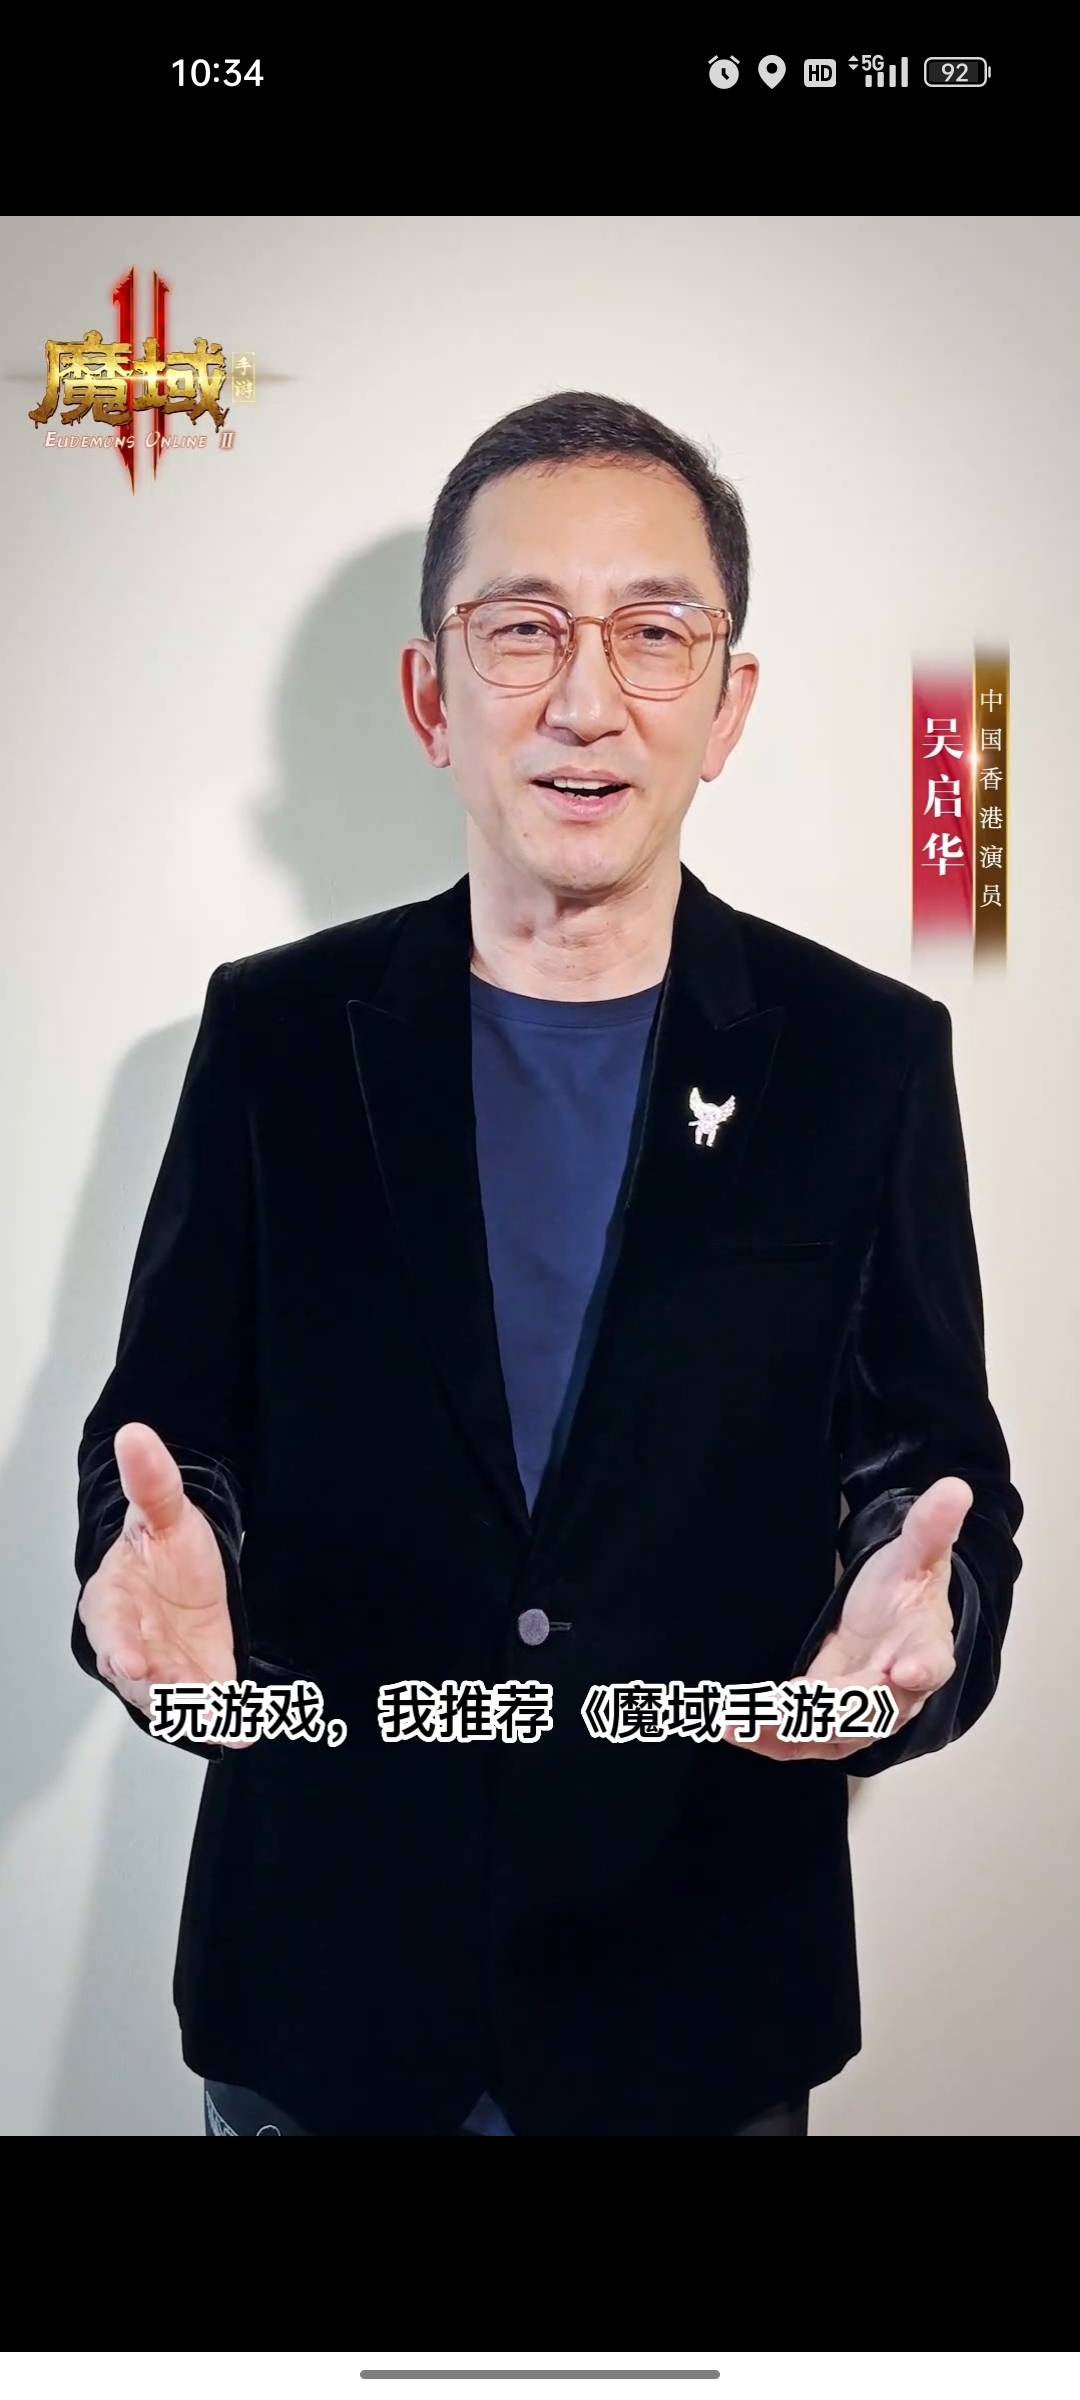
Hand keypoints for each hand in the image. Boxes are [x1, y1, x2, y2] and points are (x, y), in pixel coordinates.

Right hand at [77, 1421, 250, 1745]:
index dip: (120, 1646)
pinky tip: (245, 1730)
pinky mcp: (200, 1680)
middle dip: (159, 1690)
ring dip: (194, 1710)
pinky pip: (209, 1706)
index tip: (132, 1662)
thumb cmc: (162, 1547)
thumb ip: (152, 1479)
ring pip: (172, 1699)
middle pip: (139, 1677)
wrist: (187, 1570)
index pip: (109, 1627)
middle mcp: (133, 1645)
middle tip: (182, 1696)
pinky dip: (225, 1720)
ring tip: (221, 1719)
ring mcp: (165, 1668)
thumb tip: (134, 1433)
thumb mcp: (163, 1510)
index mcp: (112, 1602)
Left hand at [722, 1475, 972, 1762]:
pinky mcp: (827, 1719)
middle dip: (828, 1713)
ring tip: (741, 1723)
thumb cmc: (907, 1592)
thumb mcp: (916, 1555)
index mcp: (927, 1649)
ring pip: (829, 1734)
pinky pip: (799, 1737)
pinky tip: (729, 1725)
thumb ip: (930, 1528)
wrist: (893, 1620)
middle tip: (787, 1708)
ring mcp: (861, 1713)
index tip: (908, 1670)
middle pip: (869, 1712)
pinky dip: (767, 1736)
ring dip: (785, 1733)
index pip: (930, 1663)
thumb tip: (955, 1488)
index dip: (921, 1669)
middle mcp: (897, 1693)